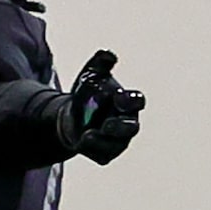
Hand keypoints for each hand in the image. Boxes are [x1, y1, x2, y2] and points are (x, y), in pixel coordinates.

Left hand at [62, 49, 144, 165]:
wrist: (73, 116)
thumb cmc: (89, 93)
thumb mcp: (91, 75)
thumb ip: (100, 64)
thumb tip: (107, 54)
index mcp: (129, 104)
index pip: (137, 102)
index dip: (130, 101)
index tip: (117, 97)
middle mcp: (129, 124)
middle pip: (131, 128)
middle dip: (120, 127)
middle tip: (106, 124)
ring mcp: (118, 142)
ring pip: (116, 146)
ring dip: (102, 142)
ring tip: (87, 135)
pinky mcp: (105, 155)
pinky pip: (101, 156)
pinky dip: (91, 150)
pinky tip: (81, 143)